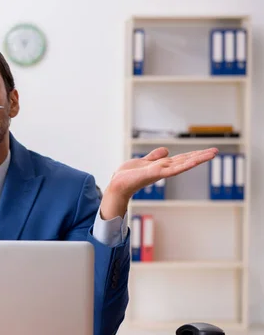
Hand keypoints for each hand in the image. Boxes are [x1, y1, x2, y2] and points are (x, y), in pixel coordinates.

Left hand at [100, 147, 218, 219]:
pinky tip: (194, 161)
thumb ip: (154, 156)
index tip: (207, 151)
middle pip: (186, 160)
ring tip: (212, 153)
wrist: (117, 185)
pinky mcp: (156, 174)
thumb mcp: (143, 162)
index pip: (181, 159)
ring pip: (183, 164)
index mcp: (162, 166)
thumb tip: (166, 150)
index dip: (194, 155)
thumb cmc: (128, 176)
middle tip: (216, 151)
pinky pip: (173, 169)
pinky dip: (184, 165)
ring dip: (198, 158)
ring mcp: (161, 172)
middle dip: (200, 156)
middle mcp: (164, 169)